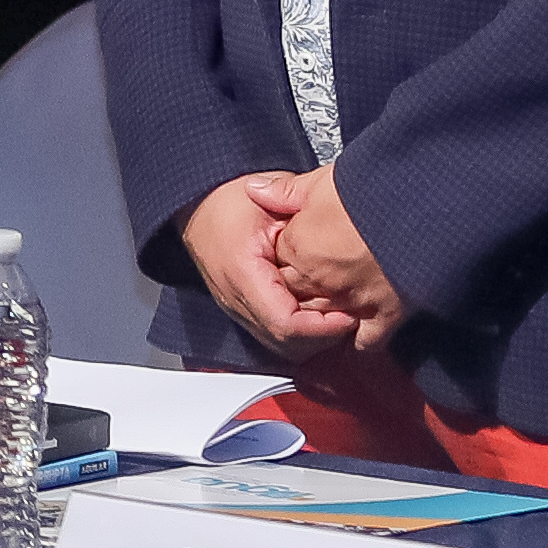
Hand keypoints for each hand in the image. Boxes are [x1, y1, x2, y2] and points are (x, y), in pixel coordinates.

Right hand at [181, 173, 356, 356]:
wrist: (196, 205)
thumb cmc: (228, 201)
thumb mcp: (268, 199)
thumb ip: (300, 215)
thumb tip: (334, 234)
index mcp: (243, 273)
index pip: (286, 324)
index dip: (322, 328)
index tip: (348, 315)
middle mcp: (236, 300)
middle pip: (285, 346)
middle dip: (322, 339)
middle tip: (350, 318)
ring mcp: (237, 310)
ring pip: (280, 348)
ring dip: (312, 340)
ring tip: (336, 318)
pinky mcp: (242, 312)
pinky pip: (273, 337)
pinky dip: (299, 333)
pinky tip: (316, 315)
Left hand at [269, 163, 408, 340]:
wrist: (423, 207)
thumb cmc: (372, 191)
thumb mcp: (322, 181)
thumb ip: (285, 191)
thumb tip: (254, 190)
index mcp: (299, 248)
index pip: (278, 260)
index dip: (288, 251)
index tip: (300, 244)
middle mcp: (319, 281)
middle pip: (297, 293)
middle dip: (302, 283)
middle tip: (318, 269)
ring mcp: (351, 302)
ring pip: (324, 320)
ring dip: (325, 312)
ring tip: (336, 297)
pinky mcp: (384, 316)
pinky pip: (365, 340)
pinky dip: (361, 336)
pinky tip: (361, 327)